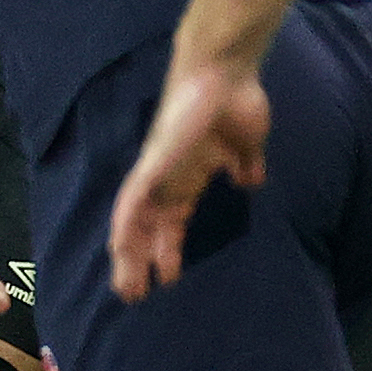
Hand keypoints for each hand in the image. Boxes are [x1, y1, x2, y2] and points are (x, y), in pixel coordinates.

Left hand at [108, 64, 271, 299]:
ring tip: (128, 289)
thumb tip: (251, 182)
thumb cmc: (236, 103)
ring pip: (134, 223)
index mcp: (189, 176)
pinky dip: (125, 227)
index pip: (171, 222)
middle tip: (136, 295)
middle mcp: (167, 179)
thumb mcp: (248, 146)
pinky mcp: (152, 164)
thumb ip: (247, 165)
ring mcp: (156, 172)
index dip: (168, 249)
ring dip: (129, 256)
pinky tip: (120, 250)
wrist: (223, 74)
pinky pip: (132, 202)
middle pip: (148, 229)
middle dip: (142, 262)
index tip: (168, 277)